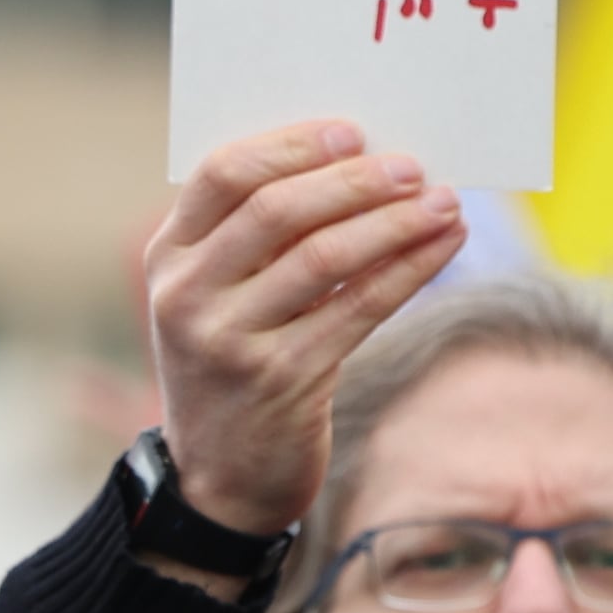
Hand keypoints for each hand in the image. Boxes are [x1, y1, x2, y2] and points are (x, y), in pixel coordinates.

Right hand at [139, 121, 469, 547]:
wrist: (221, 481)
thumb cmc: (235, 364)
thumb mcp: (219, 297)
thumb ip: (257, 237)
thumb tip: (359, 163)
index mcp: (167, 255)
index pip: (223, 174)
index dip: (291, 145)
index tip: (352, 131)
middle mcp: (188, 295)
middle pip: (275, 210)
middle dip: (352, 180)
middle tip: (411, 164)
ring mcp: (231, 341)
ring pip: (323, 258)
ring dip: (393, 222)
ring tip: (445, 201)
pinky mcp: (283, 381)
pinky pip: (358, 308)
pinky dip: (408, 269)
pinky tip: (443, 245)